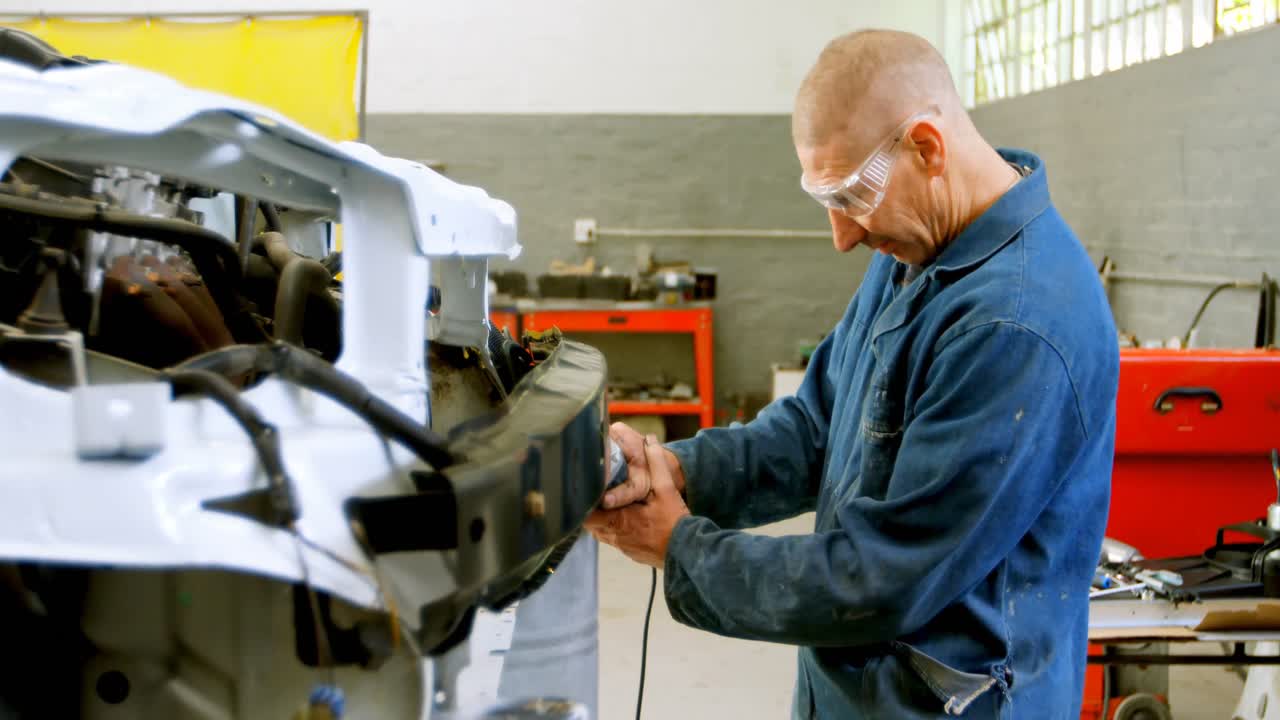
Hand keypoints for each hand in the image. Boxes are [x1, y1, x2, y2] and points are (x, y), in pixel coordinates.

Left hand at [585, 434, 690, 567]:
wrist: (688, 553)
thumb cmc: (675, 524)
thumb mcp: (666, 489)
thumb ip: (656, 464)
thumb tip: (650, 441)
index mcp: (617, 520)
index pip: (586, 514)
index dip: (584, 501)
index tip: (588, 488)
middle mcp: (614, 536)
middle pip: (591, 522)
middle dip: (594, 507)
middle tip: (601, 491)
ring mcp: (622, 546)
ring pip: (602, 530)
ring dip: (605, 517)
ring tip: (613, 502)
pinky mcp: (630, 553)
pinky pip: (615, 538)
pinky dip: (616, 527)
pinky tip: (629, 517)